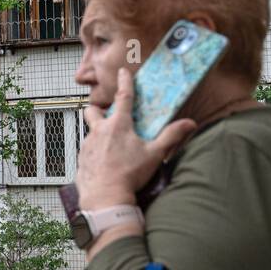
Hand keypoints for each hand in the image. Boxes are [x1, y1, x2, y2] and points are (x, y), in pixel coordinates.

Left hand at [77, 68, 197, 211]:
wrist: (105, 197)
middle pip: (93, 110)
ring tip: (111, 147)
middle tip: (108, 114)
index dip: (124, 82)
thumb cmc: (129, 175)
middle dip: (98, 108)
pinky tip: (104, 164)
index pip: (123, 96)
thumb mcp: (155, 154)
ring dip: (99, 135)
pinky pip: (87, 151)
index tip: (123, 72)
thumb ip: (171, 136)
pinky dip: (95, 153)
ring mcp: (87, 145)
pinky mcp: (81, 159)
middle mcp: (99, 131)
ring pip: (90, 132)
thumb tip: (189, 123)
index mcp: (118, 125)